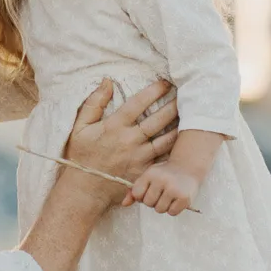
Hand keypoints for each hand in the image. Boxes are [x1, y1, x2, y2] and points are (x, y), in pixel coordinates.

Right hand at [64, 79, 178, 204]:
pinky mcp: (144, 172)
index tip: (165, 83)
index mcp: (114, 126)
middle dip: (173, 105)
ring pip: (165, 140)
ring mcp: (139, 157)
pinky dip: (175, 149)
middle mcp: (129, 141)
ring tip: (190, 115)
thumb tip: (107, 81)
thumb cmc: (81, 156)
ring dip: (178, 126)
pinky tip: (184, 140)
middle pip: (157, 120)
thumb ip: (94, 102)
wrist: (85, 189)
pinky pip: (164, 159)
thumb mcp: (80, 127)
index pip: (138, 104)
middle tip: (185, 95)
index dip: (153, 91)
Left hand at [128, 162, 198, 215]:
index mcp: (150, 174)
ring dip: (163, 206)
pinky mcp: (184, 198)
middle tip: (161, 193)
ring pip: (159, 209)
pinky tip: (176, 199)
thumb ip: (135, 190)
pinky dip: (173, 209)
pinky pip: (172, 212)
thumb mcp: (149, 176)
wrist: (188, 167)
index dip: (141, 196)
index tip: (149, 191)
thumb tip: (124, 204)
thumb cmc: (164, 173)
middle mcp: (161, 180)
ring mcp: (174, 189)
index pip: (137, 194)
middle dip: (153, 201)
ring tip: (169, 196)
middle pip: (148, 203)